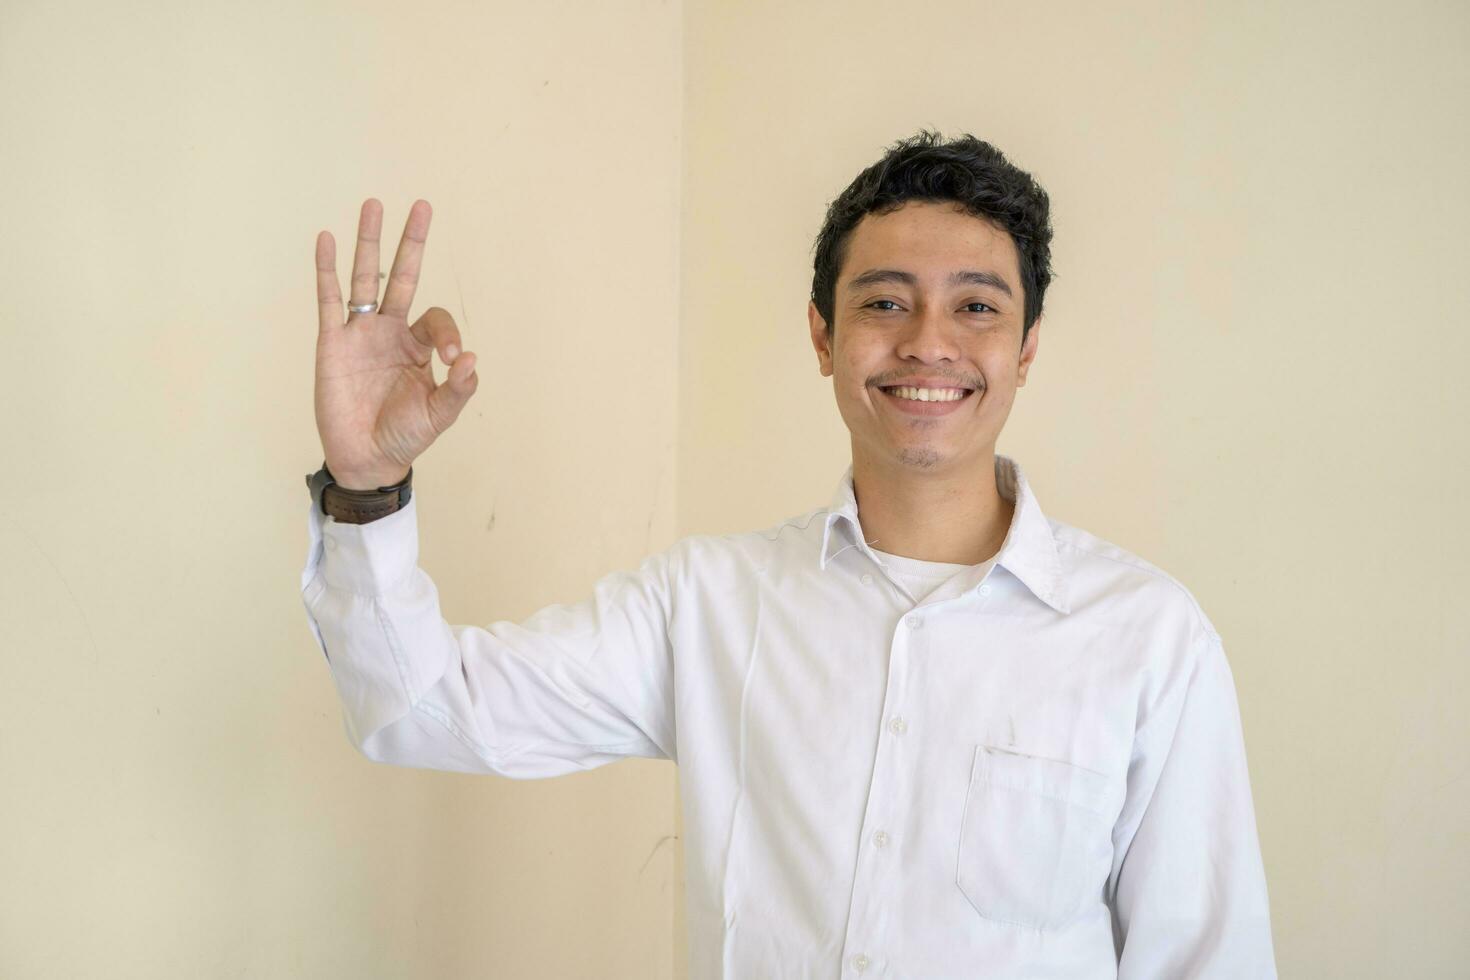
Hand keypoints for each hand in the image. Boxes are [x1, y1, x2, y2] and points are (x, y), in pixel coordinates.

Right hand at [313, 199, 478, 489]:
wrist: (366, 459)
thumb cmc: (404, 437)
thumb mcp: (439, 415)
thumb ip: (458, 388)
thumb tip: (472, 358)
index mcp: (419, 347)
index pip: (436, 319)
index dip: (449, 332)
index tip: (454, 358)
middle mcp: (391, 332)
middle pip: (403, 276)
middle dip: (411, 242)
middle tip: (422, 206)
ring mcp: (360, 333)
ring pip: (366, 278)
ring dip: (369, 242)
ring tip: (373, 204)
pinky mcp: (332, 342)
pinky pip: (328, 299)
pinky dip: (327, 270)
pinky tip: (327, 238)